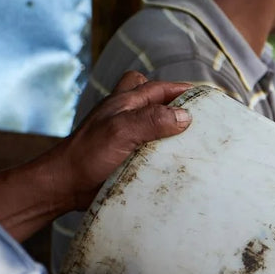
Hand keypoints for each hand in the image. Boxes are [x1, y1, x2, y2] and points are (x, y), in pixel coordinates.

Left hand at [45, 71, 193, 212]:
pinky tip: (175, 164)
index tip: (210, 97)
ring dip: (171, 129)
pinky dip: (163, 152)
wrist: (65, 185)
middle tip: (200, 118)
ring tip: (192, 142)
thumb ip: (151, 120)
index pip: (161, 88)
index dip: (185, 90)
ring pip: (154, 122)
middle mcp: (127, 115)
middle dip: (177, 103)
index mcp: (125, 102)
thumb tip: (185, 116)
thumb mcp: (121, 131)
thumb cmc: (88, 155)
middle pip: (156, 98)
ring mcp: (126, 135)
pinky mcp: (126, 156)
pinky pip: (151, 148)